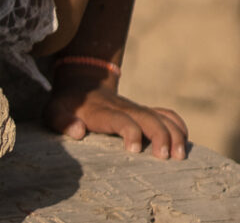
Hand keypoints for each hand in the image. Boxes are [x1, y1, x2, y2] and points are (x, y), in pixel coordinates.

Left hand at [44, 80, 188, 159]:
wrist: (82, 82)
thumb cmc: (68, 104)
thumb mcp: (55, 111)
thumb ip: (62, 121)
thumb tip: (79, 132)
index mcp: (102, 111)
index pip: (120, 119)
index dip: (130, 132)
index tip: (135, 150)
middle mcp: (123, 108)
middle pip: (148, 117)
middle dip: (160, 135)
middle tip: (166, 157)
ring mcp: (136, 108)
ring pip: (161, 116)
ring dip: (174, 133)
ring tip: (180, 155)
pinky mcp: (143, 111)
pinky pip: (166, 114)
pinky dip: (178, 125)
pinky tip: (184, 141)